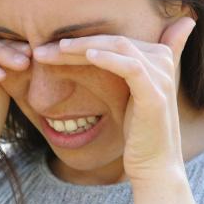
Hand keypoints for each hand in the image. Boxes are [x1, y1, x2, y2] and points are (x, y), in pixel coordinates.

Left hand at [32, 17, 196, 182]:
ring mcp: (161, 78)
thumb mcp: (128, 95)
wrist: (154, 165)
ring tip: (56, 49)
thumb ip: (123, 69)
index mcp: (157, 57)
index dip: (81, 40)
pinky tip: (88, 56)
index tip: (47, 47)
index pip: (113, 39)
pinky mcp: (154, 95)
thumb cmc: (136, 132)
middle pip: (113, 40)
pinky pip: (131, 68)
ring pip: (119, 48)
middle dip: (76, 43)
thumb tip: (114, 54)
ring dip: (83, 47)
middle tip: (41, 49)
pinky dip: (109, 59)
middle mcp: (162, 61)